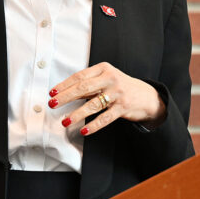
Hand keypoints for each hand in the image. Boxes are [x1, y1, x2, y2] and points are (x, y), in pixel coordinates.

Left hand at [47, 62, 165, 135]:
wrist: (147, 96)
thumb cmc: (121, 86)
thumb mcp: (106, 78)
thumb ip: (89, 83)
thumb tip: (65, 92)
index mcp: (103, 69)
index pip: (79, 76)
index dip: (64, 85)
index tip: (52, 92)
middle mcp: (110, 79)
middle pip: (83, 88)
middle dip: (65, 97)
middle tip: (53, 104)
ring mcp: (117, 93)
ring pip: (92, 105)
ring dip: (76, 114)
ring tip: (65, 121)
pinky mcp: (123, 108)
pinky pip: (105, 118)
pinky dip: (93, 125)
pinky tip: (83, 130)